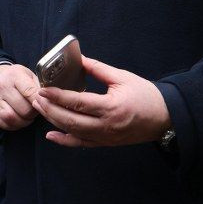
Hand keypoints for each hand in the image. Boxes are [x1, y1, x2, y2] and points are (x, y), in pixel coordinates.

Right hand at [0, 63, 39, 130]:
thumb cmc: (14, 78)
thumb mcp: (27, 74)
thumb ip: (38, 86)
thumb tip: (49, 100)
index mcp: (13, 75)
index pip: (30, 92)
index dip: (41, 102)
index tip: (45, 104)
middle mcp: (1, 86)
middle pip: (24, 110)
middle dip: (33, 113)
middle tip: (35, 110)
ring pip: (13, 119)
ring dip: (24, 121)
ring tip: (27, 116)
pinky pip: (4, 124)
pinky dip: (14, 125)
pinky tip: (18, 119)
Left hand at [32, 55, 170, 147]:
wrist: (166, 117)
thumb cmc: (146, 95)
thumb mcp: (122, 77)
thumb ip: (98, 68)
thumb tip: (78, 59)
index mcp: (111, 107)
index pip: (78, 103)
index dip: (58, 96)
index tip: (43, 89)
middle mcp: (106, 125)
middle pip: (71, 120)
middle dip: (50, 109)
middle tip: (36, 98)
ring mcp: (106, 137)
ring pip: (73, 132)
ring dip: (54, 121)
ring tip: (40, 109)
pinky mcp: (106, 143)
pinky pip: (82, 144)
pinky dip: (65, 140)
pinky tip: (51, 135)